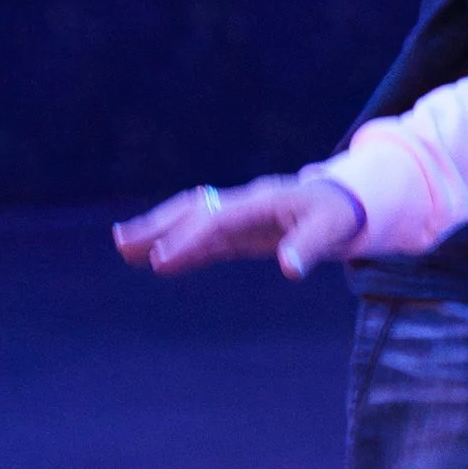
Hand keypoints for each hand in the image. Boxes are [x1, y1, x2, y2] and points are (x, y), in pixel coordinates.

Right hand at [113, 176, 365, 278]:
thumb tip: (291, 269)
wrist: (344, 199)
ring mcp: (239, 214)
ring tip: (123, 246)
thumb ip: (309, 247)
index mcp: (261, 201)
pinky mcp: (241, 228)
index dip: (189, 239)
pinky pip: (204, 235)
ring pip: (191, 219)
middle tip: (123, 244)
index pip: (217, 221)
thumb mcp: (332, 230)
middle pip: (192, 211)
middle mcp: (243, 203)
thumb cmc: (339, 214)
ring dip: (158, 230)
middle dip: (158, 226)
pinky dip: (180, 245)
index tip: (161, 260)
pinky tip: (158, 260)